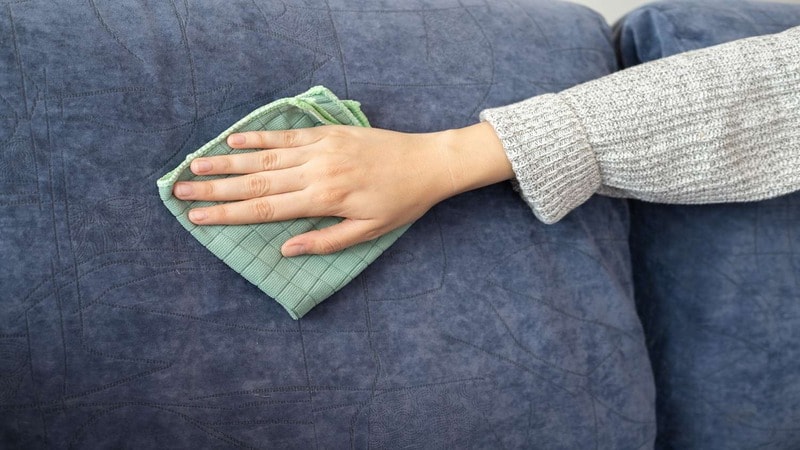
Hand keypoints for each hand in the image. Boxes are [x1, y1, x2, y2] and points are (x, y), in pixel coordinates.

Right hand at [173, 122, 511, 255]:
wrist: (428, 163)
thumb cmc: (401, 203)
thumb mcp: (368, 232)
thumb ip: (325, 242)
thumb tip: (285, 250)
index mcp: (323, 199)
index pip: (265, 209)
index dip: (228, 213)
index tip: (197, 217)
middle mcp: (315, 172)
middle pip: (255, 182)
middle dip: (215, 188)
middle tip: (180, 191)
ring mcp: (320, 149)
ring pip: (265, 157)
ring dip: (228, 161)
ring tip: (196, 165)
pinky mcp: (328, 134)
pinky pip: (287, 134)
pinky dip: (259, 136)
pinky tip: (235, 139)